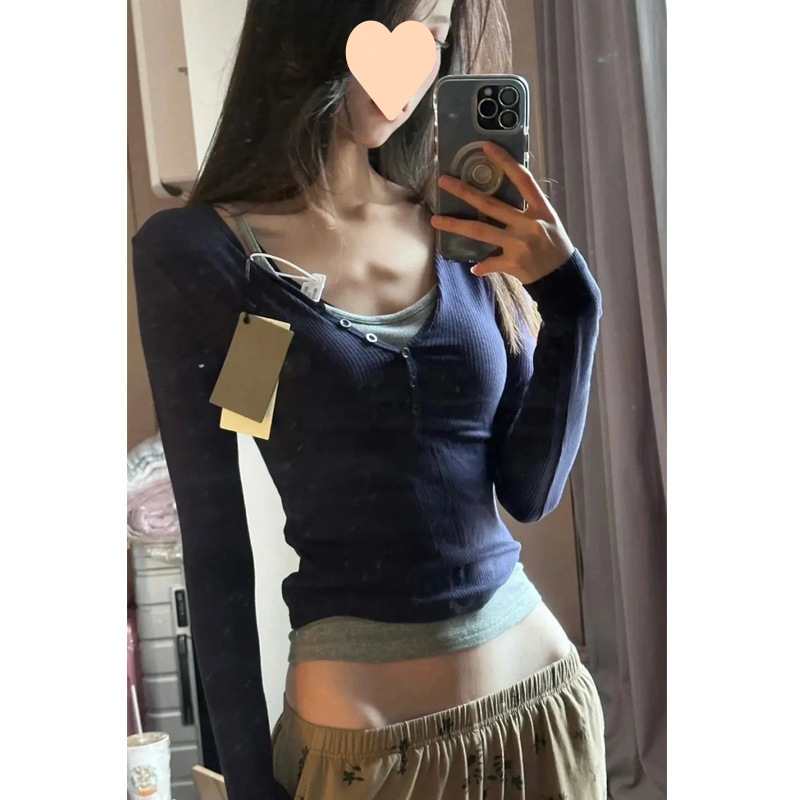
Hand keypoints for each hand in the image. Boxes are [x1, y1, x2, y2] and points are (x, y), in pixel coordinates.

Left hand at [430, 141, 574, 283]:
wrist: (563, 275)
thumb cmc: (555, 244)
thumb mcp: (548, 220)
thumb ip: (528, 207)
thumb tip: (504, 198)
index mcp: (540, 209)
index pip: (522, 179)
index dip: (505, 161)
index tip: (486, 146)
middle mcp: (528, 223)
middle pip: (490, 204)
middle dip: (464, 191)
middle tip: (443, 181)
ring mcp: (518, 244)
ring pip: (480, 231)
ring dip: (455, 225)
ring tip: (436, 220)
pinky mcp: (512, 263)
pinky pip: (489, 263)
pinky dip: (481, 265)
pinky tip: (474, 267)